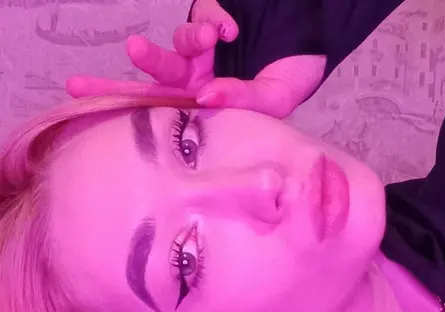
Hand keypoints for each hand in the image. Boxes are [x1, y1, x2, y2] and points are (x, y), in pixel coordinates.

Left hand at [66, 0, 325, 118]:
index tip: (84, 109)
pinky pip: (202, 15)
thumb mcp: (273, 103)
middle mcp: (196, 84)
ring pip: (175, 46)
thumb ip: (243, 100)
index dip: (124, 113)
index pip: (160, 116)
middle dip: (120, 82)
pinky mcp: (212, 20)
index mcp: (204, 110)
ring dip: (185, 40)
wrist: (312, 48)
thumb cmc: (293, 82)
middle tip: (92, 76)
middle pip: (151, 84)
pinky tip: (230, 31)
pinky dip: (213, 20)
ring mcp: (202, 54)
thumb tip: (206, 97)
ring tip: (207, 40)